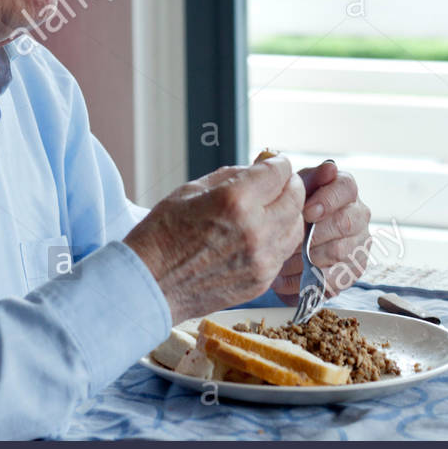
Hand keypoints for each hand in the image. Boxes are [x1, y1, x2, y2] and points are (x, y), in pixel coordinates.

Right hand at [123, 155, 305, 323]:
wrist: (150, 285)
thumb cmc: (163, 235)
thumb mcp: (192, 190)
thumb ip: (233, 176)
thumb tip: (260, 166)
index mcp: (236, 200)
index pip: (280, 172)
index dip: (277, 163)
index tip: (272, 163)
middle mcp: (255, 230)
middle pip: (296, 198)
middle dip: (288, 185)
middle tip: (275, 184)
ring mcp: (261, 259)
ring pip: (297, 227)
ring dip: (288, 213)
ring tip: (268, 210)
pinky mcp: (261, 281)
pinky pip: (284, 252)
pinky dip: (278, 239)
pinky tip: (259, 235)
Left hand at [270, 161, 372, 304]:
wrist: (280, 244)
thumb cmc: (289, 211)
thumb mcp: (292, 190)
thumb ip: (306, 177)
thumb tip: (329, 168)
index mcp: (345, 189)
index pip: (347, 187)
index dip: (328, 199)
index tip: (307, 212)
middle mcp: (358, 214)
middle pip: (347, 222)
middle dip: (315, 233)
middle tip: (292, 240)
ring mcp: (359, 243)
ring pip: (341, 251)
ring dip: (308, 257)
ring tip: (282, 261)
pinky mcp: (354, 270)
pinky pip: (337, 278)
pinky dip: (309, 279)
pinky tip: (288, 278)